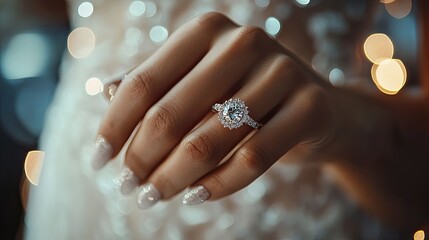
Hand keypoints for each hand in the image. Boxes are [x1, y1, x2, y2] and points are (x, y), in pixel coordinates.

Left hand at [93, 12, 336, 207]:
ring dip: (173, 177)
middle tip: (128, 187)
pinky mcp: (311, 105)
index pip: (144, 84)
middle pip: (171, 114)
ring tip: (153, 198)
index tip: (98, 160)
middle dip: (141, 159)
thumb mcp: (200, 80)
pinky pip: (253, 158)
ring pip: (209, 140)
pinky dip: (218, 184)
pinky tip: (193, 196)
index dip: (114, 126)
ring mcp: (282, 70)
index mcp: (208, 30)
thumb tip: (105, 92)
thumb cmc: (246, 93)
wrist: (317, 106)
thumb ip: (157, 83)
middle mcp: (244, 41)